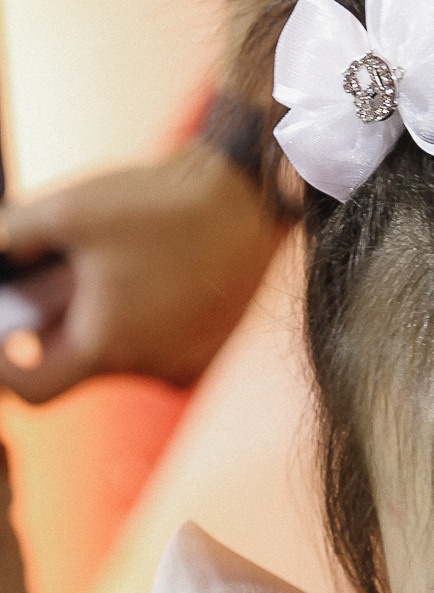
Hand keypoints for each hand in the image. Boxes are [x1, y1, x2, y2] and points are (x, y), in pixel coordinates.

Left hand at [0, 141, 287, 403]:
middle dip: (60, 327)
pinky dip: (143, 324)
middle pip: (80, 366)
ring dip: (105, 323)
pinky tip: (154, 278)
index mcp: (105, 345)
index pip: (34, 390)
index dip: (8, 368)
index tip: (5, 335)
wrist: (249, 203)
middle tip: (57, 280)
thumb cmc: (161, 207)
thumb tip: (0, 251)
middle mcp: (147, 368)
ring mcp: (182, 367)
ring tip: (115, 268)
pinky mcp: (208, 356)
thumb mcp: (69, 211)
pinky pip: (158, 351)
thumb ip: (14, 234)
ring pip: (122, 357)